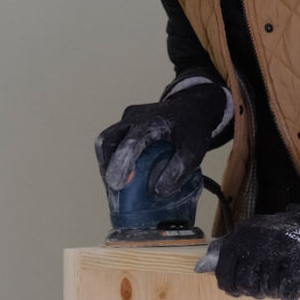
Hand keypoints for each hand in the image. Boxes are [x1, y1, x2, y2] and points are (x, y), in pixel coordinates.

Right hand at [96, 78, 228, 197]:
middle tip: (115, 189)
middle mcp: (134, 118)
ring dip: (108, 165)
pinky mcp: (125, 125)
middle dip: (107, 167)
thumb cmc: (192, 129)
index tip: (117, 185)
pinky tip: (123, 175)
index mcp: (152, 122)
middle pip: (107, 141)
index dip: (121, 165)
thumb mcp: (194, 151)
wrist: (192, 108)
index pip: (130, 143)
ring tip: (118, 186)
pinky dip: (113, 160)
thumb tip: (159, 191)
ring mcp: (127, 120)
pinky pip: (112, 143)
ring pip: (105, 142)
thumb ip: (179, 170)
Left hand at [207, 201, 299, 299]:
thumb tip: (199, 268)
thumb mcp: (244, 237)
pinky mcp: (299, 254)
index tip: (238, 291)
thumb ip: (221, 252)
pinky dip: (289, 295)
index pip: (224, 272)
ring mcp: (279, 247)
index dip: (230, 287)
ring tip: (277, 282)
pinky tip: (288, 295)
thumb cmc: (272, 235)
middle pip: (246, 284)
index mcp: (240, 236)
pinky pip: (289, 287)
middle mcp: (257, 240)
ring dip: (273, 292)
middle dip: (254, 291)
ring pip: (268, 288)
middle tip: (262, 286)